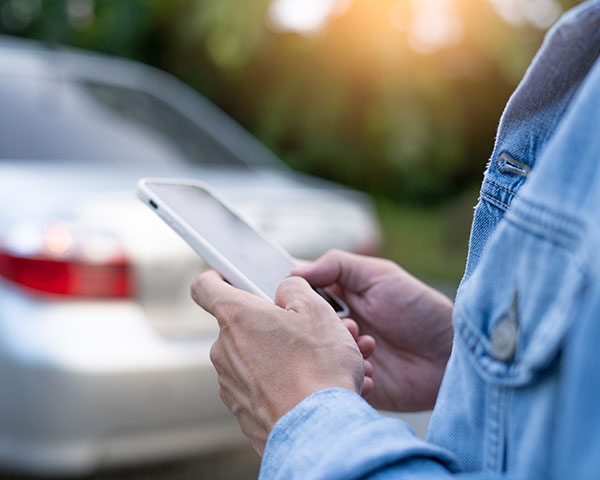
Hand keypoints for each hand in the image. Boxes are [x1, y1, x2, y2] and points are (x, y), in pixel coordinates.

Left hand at [191, 271, 365, 454]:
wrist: (319, 431)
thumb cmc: (318, 370)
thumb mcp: (317, 312)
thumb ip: (294, 288)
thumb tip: (284, 290)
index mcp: (238, 317)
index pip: (206, 286)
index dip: (217, 276)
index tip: (229, 276)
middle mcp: (225, 350)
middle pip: (241, 324)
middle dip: (270, 323)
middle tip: (304, 329)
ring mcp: (231, 383)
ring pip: (253, 357)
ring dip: (280, 354)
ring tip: (316, 362)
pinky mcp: (242, 410)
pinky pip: (259, 385)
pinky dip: (280, 381)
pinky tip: (308, 386)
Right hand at [293, 250, 453, 411]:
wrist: (453, 354)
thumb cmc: (420, 309)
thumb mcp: (380, 275)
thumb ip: (337, 266)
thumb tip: (294, 270)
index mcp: (340, 300)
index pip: (303, 296)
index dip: (297, 298)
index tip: (295, 299)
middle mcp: (338, 329)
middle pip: (306, 329)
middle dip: (320, 329)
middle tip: (350, 326)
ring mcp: (346, 357)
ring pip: (319, 358)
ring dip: (339, 354)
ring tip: (369, 347)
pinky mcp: (355, 385)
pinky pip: (336, 385)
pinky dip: (350, 379)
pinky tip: (373, 373)